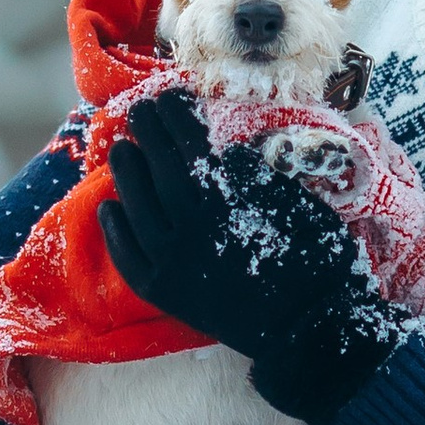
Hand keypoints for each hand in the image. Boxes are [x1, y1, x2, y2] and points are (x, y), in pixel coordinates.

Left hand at [100, 86, 404, 424]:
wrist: (309, 329)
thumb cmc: (316, 261)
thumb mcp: (297, 204)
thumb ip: (257, 176)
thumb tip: (227, 153)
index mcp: (226, 198)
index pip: (190, 143)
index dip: (177, 115)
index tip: (169, 96)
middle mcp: (190, 225)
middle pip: (157, 169)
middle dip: (148, 134)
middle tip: (140, 112)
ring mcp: (172, 261)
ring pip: (135, 208)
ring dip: (125, 174)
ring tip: (121, 151)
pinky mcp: (163, 292)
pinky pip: (127, 257)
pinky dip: (114, 230)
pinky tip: (108, 208)